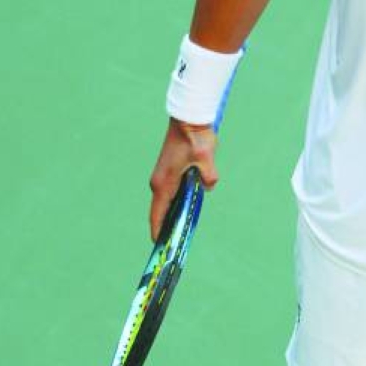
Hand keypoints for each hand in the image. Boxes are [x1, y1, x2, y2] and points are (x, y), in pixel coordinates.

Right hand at [149, 118, 218, 239]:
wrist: (187, 120)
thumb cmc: (195, 139)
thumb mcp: (206, 159)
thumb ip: (208, 177)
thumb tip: (207, 187)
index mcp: (164, 183)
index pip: (158, 214)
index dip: (158, 231)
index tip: (160, 245)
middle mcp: (159, 182)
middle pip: (160, 211)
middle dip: (166, 227)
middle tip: (174, 243)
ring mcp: (161, 176)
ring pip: (166, 202)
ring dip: (172, 214)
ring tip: (180, 230)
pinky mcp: (167, 171)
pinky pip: (170, 193)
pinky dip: (175, 203)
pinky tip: (186, 209)